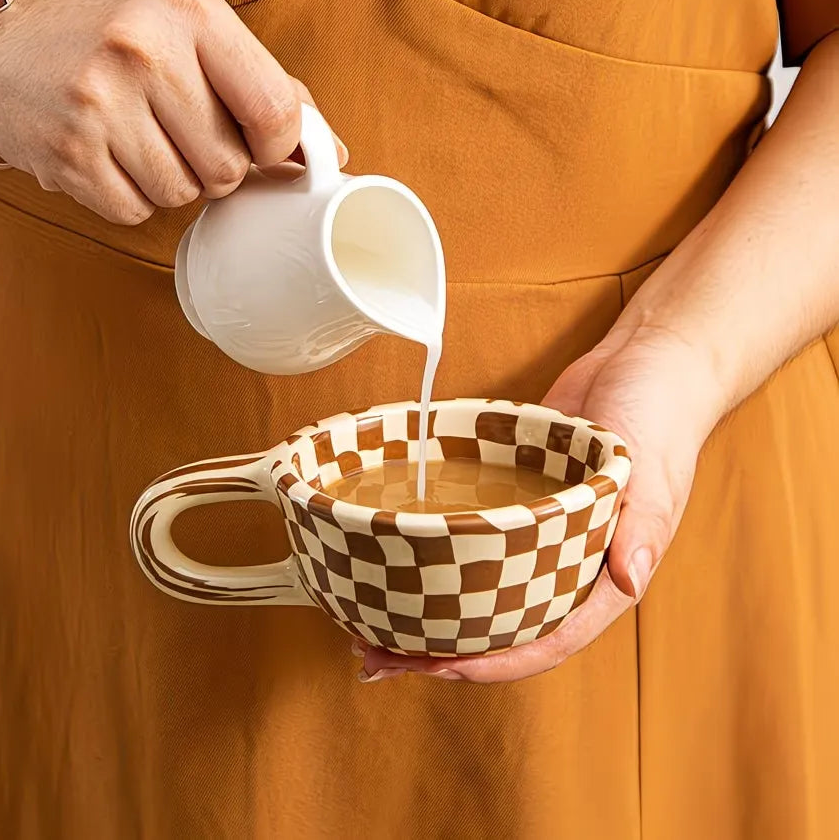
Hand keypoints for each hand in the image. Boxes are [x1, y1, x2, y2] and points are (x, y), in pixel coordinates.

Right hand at [0, 0, 346, 222]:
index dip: (280, 147)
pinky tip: (111, 156)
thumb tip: (329, 152)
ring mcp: (100, 104)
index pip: (275, 111)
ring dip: (174, 182)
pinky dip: (133, 196)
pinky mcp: (69, 154)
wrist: (6, 39)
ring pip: (185, 195)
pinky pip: (137, 212)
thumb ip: (267, 87)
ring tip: (142, 139)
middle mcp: (144, 52)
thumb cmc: (117, 38)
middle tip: (182, 134)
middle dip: (217, 166)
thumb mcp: (194, 33)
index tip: (263, 146)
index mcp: (191, 14)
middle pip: (229, 168)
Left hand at [357, 324, 724, 682]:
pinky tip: (396, 561)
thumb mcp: (653, 471)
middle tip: (378, 654)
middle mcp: (569, 565)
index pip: (549, 639)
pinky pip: (475, 540)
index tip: (439, 667)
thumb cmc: (660, 416)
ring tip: (370, 624)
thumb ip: (641, 527)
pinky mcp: (516, 503)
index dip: (494, 664)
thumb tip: (629, 582)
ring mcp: (539, 536)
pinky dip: (438, 557)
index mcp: (607, 574)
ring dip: (431, 612)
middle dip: (443, 651)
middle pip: (503, 627)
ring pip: (482, 590)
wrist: (641, 364)